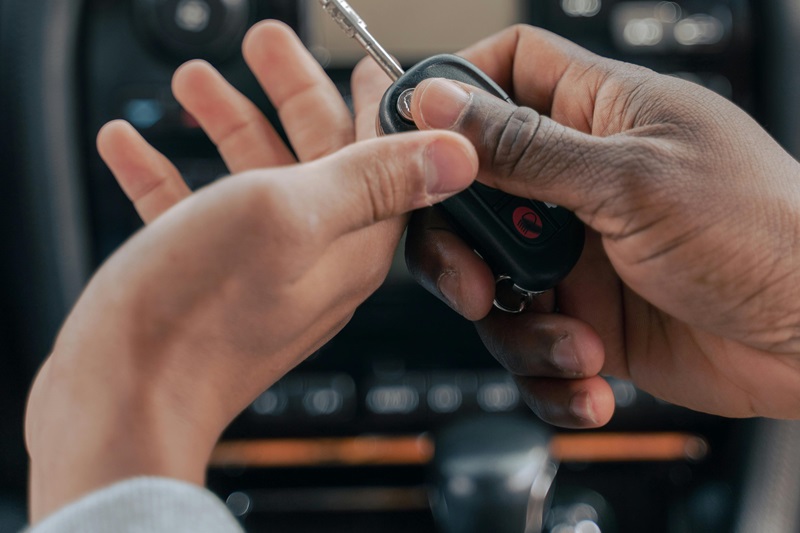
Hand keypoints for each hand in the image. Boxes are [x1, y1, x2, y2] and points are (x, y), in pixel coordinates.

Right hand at [25, 21, 477, 521]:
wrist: (124, 399)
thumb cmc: (204, 311)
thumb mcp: (295, 215)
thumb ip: (374, 177)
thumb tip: (458, 155)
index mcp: (352, 239)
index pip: (385, 158)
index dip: (376, 104)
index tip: (367, 63)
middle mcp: (313, 254)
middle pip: (314, 154)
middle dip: (290, 92)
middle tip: (265, 42)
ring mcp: (259, 268)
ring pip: (252, 177)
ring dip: (226, 123)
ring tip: (193, 79)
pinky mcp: (205, 280)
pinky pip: (191, 210)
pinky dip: (165, 174)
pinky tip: (130, 145)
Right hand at [404, 25, 799, 427]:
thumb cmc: (763, 237)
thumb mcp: (630, 183)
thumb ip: (524, 147)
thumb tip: (440, 103)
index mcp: (598, 115)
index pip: (505, 70)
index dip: (456, 96)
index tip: (422, 146)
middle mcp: (580, 181)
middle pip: (474, 193)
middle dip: (463, 250)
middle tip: (478, 288)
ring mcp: (581, 253)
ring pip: (494, 282)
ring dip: (520, 330)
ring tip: (578, 347)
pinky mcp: (589, 316)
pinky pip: (531, 342)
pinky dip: (548, 371)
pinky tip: (590, 379)